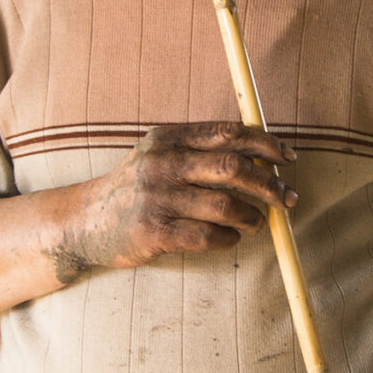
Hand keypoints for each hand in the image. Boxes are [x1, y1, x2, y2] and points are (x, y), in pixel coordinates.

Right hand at [56, 122, 295, 277]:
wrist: (84, 221)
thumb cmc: (134, 188)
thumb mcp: (158, 154)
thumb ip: (200, 149)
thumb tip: (262, 155)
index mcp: (169, 138)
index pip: (229, 133)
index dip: (266, 144)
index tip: (288, 159)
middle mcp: (162, 163)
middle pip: (234, 167)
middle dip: (270, 184)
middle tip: (288, 198)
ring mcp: (156, 198)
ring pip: (225, 205)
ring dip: (252, 217)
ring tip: (256, 222)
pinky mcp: (153, 232)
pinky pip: (208, 236)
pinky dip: (228, 239)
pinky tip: (230, 238)